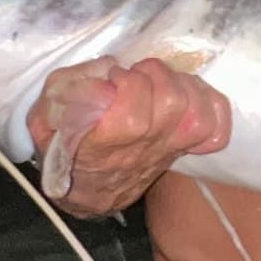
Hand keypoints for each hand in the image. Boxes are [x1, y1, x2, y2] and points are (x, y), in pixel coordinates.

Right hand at [25, 57, 231, 217]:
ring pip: (197, 112)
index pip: (135, 115)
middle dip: (154, 76)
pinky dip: (209, 104)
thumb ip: (65, 93)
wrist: (85, 184)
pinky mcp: (186, 145)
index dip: (128, 84)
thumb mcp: (44, 116)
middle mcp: (146, 148)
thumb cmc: (64, 141)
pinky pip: (215, 128)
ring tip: (158, 82)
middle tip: (135, 77)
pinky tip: (187, 94)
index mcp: (107, 143)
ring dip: (180, 84)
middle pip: (173, 104)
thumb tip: (104, 78)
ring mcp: (170, 148)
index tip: (114, 77)